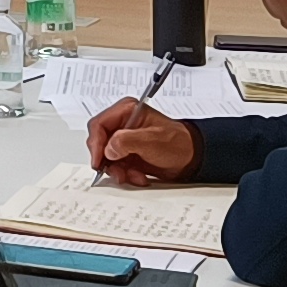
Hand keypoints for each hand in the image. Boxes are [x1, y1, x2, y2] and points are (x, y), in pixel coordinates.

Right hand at [86, 101, 200, 186]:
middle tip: (118, 172)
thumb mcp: (152, 140)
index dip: (96, 144)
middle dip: (108, 161)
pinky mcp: (125, 153)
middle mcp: (122, 124)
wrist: (190, 159)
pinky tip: (138, 176)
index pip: (98, 125)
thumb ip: (126, 141)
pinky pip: (114, 166)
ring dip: (118, 170)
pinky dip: (124, 174)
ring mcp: (122, 140)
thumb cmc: (177, 143)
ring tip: (133, 175)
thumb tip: (108, 149)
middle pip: (99, 142)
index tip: (99, 160)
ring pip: (105, 157)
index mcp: (126, 111)